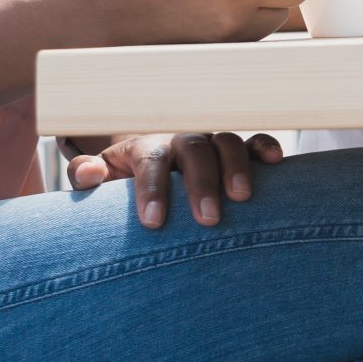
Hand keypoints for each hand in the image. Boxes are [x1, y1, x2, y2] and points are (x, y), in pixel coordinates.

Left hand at [65, 131, 284, 228]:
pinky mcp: (235, 150)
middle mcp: (179, 139)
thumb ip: (87, 176)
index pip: (149, 160)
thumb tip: (88, 173)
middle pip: (193, 149)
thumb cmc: (126, 181)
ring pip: (226, 142)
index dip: (152, 188)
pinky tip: (275, 162)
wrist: (150, 167)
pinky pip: (254, 140)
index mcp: (144, 146)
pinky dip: (265, 147)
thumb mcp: (101, 178)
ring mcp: (210, 143)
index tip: (153, 222)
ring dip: (235, 167)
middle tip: (207, 219)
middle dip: (201, 183)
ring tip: (241, 197)